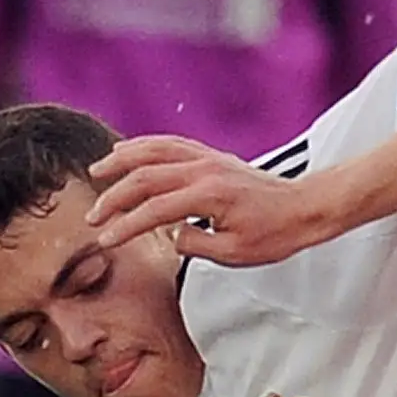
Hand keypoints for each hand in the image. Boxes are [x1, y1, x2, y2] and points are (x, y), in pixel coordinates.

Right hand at [85, 135, 347, 264]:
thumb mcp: (234, 253)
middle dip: (114, 197)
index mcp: (208, 196)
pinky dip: (145, 145)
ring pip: (153, 150)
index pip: (153, 210)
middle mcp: (204, 170)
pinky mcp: (211, 156)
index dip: (125, 226)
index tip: (105, 240)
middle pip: (144, 177)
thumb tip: (168, 236)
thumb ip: (195, 245)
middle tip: (93, 217)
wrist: (303, 208)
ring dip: (122, 160)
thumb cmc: (274, 234)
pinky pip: (170, 143)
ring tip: (97, 171)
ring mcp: (207, 158)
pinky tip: (128, 151)